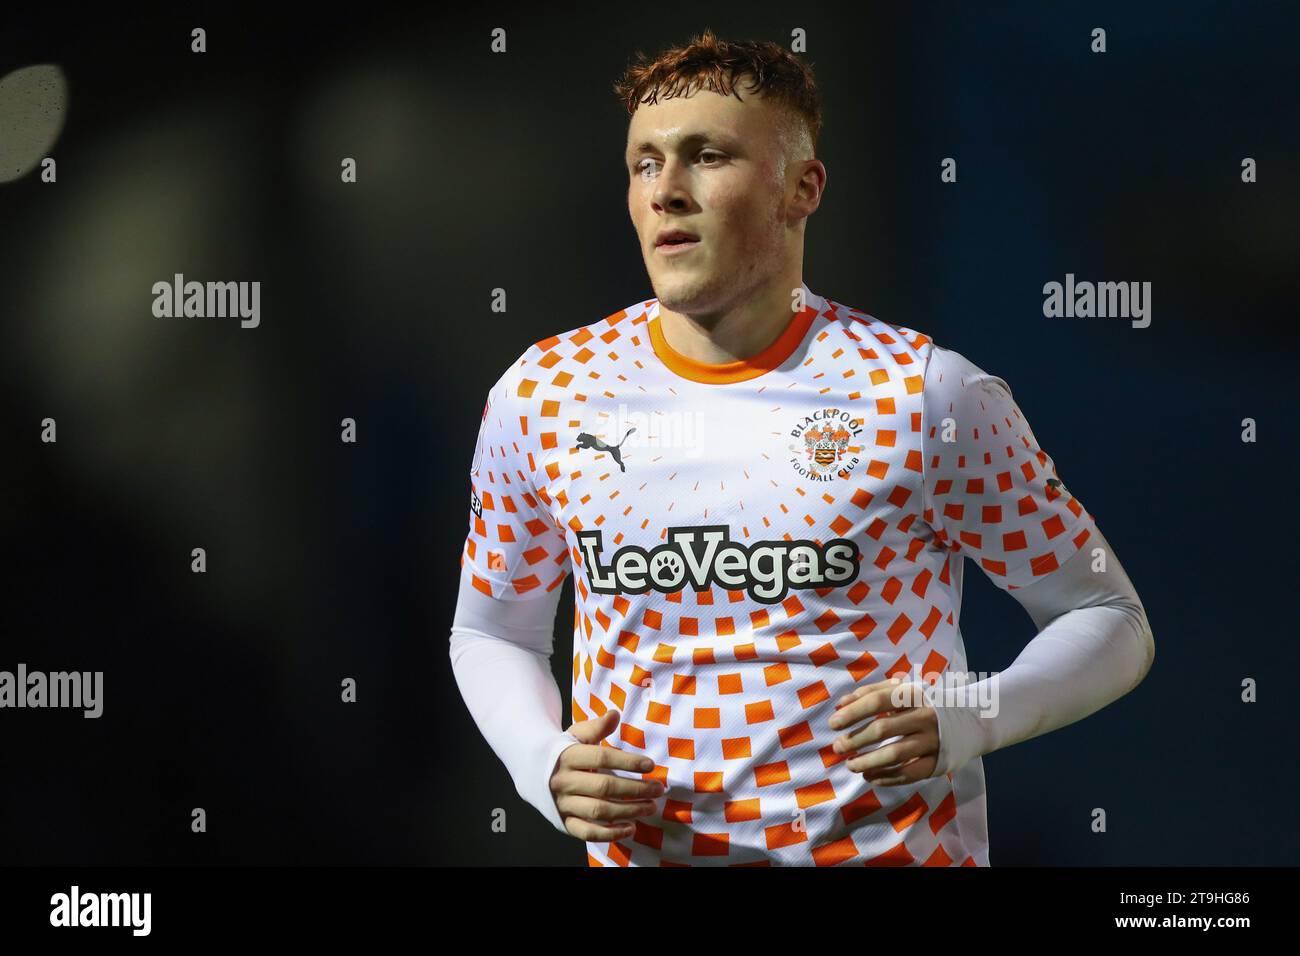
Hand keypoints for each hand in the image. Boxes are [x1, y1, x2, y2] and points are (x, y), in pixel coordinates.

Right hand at [550, 709, 664, 841]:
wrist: (532, 771)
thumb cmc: (563, 751)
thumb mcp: (576, 735)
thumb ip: (596, 727)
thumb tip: (615, 714)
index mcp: (567, 757)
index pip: (601, 758)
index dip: (627, 762)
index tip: (650, 765)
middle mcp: (564, 782)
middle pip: (604, 788)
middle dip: (635, 789)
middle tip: (657, 789)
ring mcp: (563, 804)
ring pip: (599, 811)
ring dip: (629, 811)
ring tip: (650, 806)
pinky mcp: (564, 823)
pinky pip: (587, 832)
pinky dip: (610, 834)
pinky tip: (630, 827)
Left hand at [827, 676, 939, 785]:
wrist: (971, 719)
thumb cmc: (925, 703)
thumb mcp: (903, 690)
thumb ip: (871, 692)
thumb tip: (841, 704)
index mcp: (914, 694)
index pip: (877, 701)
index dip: (853, 712)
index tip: (833, 724)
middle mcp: (925, 716)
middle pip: (883, 729)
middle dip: (855, 739)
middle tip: (838, 747)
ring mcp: (933, 741)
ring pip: (895, 754)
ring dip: (868, 762)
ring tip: (851, 765)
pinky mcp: (938, 762)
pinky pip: (909, 773)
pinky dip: (887, 778)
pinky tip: (870, 777)